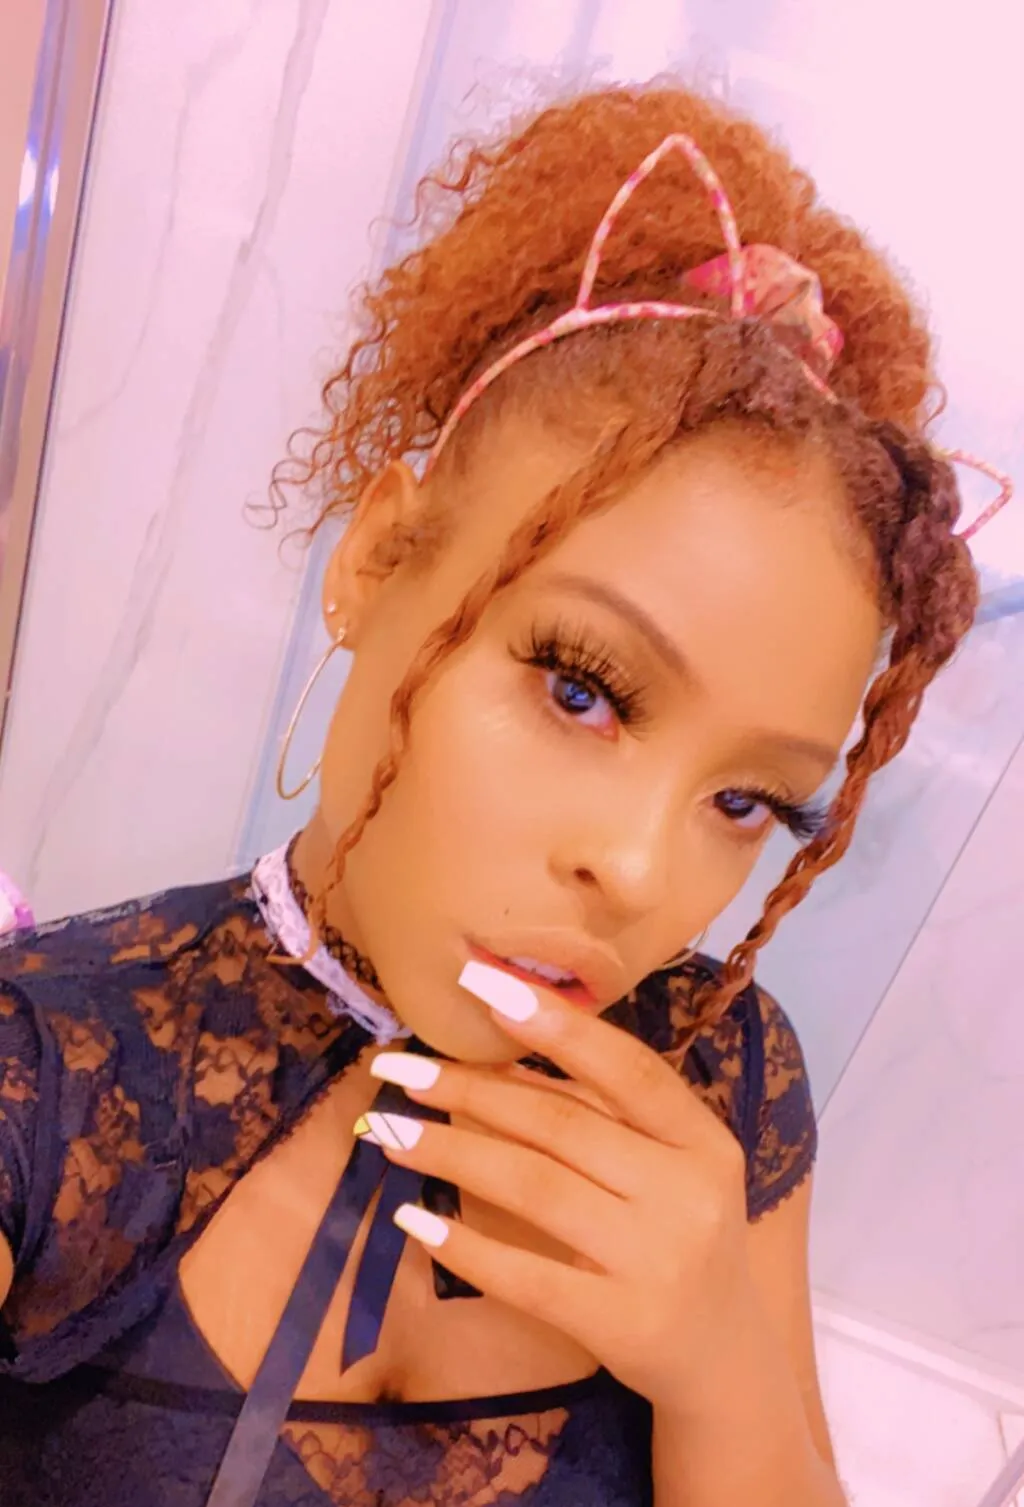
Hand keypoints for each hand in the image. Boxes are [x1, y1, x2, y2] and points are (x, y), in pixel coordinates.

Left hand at [355, 961, 756, 1415]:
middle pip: (560, 1125)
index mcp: (702, 1139)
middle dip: (470, 1090)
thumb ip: (604, 1111)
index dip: (555, 1023)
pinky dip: (465, 1245)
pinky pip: (526, 1276)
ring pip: (534, 1187)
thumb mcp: (670, 1164)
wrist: (725, 1354)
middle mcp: (685, 1193)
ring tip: (388, 1130)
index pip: (628, 1067)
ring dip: (451, 1151)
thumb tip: (500, 1049)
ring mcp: (654, 1261)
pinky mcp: (618, 1323)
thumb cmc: (681, 1233)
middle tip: (398, 1069)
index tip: (481, 984)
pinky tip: (413, 1218)